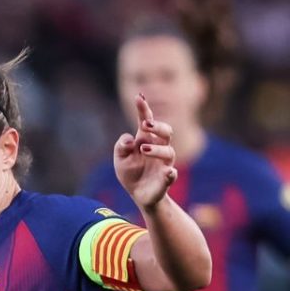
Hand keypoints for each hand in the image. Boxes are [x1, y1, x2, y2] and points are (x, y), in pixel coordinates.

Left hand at [114, 92, 178, 210]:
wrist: (138, 194)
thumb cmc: (130, 172)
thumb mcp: (120, 159)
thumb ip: (121, 146)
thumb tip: (130, 140)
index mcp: (145, 140)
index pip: (147, 121)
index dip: (144, 109)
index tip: (139, 97)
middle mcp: (158, 148)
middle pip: (166, 131)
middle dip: (158, 126)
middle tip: (144, 125)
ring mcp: (164, 164)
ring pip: (169, 152)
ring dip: (157, 149)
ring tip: (143, 149)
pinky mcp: (166, 180)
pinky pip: (171, 175)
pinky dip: (170, 174)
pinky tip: (168, 172)